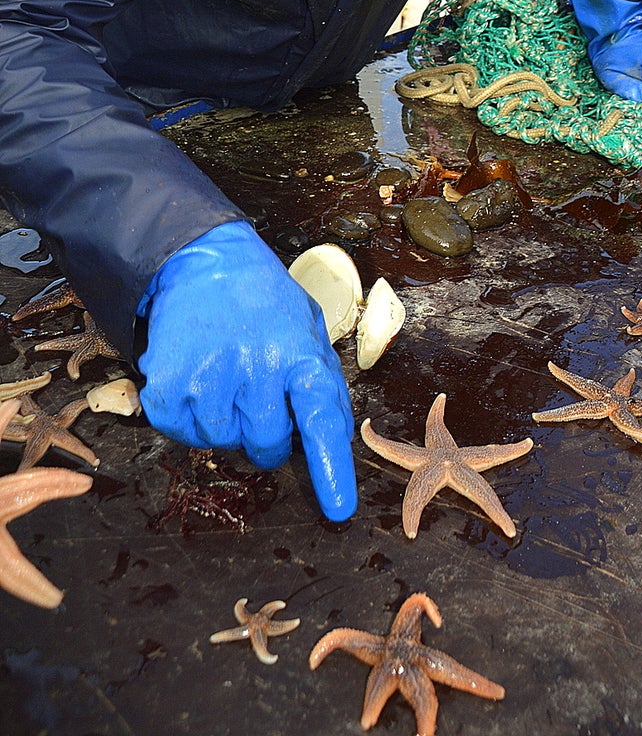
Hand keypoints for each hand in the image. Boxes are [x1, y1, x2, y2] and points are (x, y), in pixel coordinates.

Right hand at [137, 221, 356, 519]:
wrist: (201, 263)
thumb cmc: (263, 302)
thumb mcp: (307, 328)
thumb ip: (321, 381)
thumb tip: (332, 439)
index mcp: (298, 353)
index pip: (321, 418)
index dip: (331, 468)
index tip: (338, 509)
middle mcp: (256, 367)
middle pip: (267, 444)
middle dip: (268, 436)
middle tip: (258, 398)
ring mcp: (210, 378)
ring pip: (224, 443)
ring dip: (227, 424)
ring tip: (225, 377)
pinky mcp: (169, 387)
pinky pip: (184, 434)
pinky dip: (191, 419)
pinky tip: (198, 382)